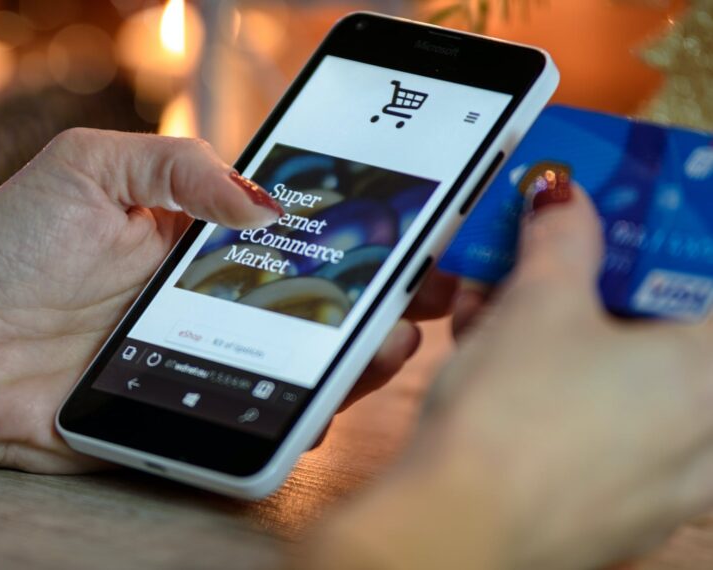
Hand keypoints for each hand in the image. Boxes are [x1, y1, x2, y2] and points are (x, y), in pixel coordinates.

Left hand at [0, 129, 454, 472]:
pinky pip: (256, 420)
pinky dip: (297, 417)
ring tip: (390, 341)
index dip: (361, 233)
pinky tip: (320, 402)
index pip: (301, 235)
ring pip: (303, 365)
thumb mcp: (91, 168)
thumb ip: (179, 166)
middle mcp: (217, 300)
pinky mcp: (189, 410)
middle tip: (428, 292)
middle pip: (319, 305)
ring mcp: (208, 359)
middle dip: (383, 299)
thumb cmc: (8, 247)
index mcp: (204, 240)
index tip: (413, 229)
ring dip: (358, 358)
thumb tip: (265, 201)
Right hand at [307, 185, 712, 569]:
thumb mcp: (536, 303)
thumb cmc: (514, 409)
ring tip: (497, 320)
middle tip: (552, 271)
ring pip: (630, 389)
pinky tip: (501, 381)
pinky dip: (564, 399)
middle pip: (665, 337)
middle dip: (601, 294)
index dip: (663, 245)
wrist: (456, 528)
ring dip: (572, 346)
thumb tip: (562, 193)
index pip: (706, 283)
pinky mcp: (620, 516)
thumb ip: (562, 237)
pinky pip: (605, 437)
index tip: (621, 231)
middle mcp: (708, 434)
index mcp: (710, 371)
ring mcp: (667, 485)